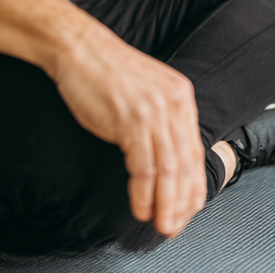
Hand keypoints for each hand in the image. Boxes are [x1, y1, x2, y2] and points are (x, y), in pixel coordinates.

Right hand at [48, 27, 205, 237]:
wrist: (78, 48)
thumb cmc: (104, 71)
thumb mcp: (145, 91)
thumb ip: (161, 118)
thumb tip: (169, 158)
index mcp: (180, 94)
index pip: (196, 151)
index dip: (193, 186)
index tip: (187, 209)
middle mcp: (173, 102)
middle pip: (186, 164)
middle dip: (182, 203)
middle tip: (174, 226)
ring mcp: (154, 110)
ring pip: (169, 170)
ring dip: (165, 205)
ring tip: (161, 225)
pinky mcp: (132, 119)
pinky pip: (144, 167)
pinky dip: (143, 194)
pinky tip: (140, 208)